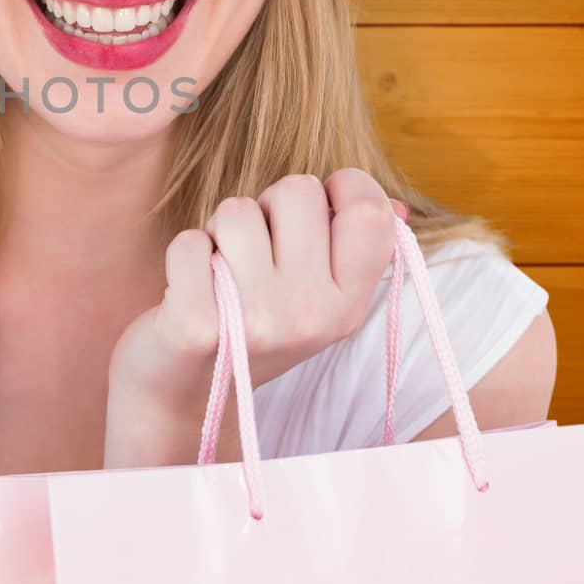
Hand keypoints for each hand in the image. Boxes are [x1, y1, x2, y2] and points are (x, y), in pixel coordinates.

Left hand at [104, 170, 408, 465]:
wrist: (191, 396)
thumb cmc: (255, 325)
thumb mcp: (318, 299)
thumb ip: (355, 249)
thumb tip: (399, 206)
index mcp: (350, 305)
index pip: (372, 213)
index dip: (345, 187)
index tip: (321, 202)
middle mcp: (312, 314)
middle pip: (298, 191)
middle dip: (269, 206)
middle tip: (256, 249)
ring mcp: (257, 320)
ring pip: (237, 210)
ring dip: (222, 230)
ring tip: (223, 271)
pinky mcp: (198, 325)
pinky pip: (188, 243)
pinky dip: (184, 254)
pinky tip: (194, 288)